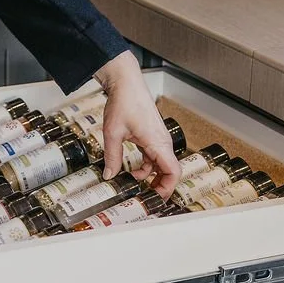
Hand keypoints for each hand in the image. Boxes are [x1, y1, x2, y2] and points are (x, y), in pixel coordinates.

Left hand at [94, 51, 179, 196]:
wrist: (126, 83)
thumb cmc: (124, 102)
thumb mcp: (113, 133)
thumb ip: (112, 157)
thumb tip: (110, 176)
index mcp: (158, 143)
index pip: (173, 171)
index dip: (168, 188)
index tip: (156, 199)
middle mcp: (162, 142)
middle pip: (169, 171)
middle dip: (159, 186)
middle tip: (146, 199)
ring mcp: (158, 139)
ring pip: (161, 165)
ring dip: (150, 177)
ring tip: (134, 186)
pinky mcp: (152, 137)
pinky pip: (154, 158)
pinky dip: (145, 167)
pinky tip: (131, 171)